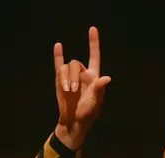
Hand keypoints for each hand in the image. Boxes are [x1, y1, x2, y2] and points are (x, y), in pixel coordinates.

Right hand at [53, 26, 111, 149]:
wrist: (73, 121)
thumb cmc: (87, 113)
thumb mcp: (95, 103)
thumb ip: (99, 89)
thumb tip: (107, 78)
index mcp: (93, 76)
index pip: (94, 56)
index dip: (93, 43)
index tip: (92, 29)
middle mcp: (82, 73)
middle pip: (76, 64)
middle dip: (73, 76)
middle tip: (72, 90)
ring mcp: (71, 76)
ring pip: (66, 67)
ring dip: (65, 77)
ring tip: (66, 90)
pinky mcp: (60, 81)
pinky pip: (59, 65)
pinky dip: (58, 56)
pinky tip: (58, 46)